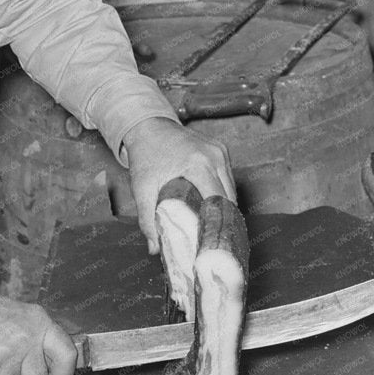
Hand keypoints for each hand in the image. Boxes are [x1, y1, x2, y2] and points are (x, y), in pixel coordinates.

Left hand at [121, 116, 237, 255]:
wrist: (148, 126)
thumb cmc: (145, 154)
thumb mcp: (142, 188)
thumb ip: (147, 218)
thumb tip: (155, 248)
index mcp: (199, 163)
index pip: (219, 201)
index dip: (216, 224)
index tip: (211, 242)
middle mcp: (215, 156)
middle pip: (229, 197)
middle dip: (222, 220)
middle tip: (212, 241)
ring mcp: (220, 151)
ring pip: (231, 188)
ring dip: (223, 207)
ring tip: (212, 228)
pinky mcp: (220, 150)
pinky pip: (227, 178)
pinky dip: (222, 193)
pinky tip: (212, 208)